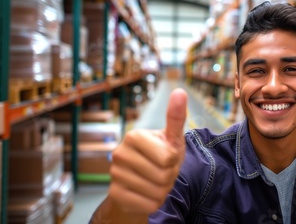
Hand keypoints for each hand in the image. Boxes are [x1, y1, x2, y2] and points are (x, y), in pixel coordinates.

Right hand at [108, 88, 187, 215]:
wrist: (141, 184)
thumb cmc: (161, 157)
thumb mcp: (171, 138)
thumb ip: (176, 117)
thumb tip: (180, 91)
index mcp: (134, 136)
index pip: (169, 157)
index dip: (174, 161)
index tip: (167, 157)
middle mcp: (119, 153)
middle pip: (164, 174)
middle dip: (170, 177)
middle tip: (162, 172)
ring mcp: (115, 174)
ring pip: (157, 191)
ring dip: (163, 190)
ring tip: (155, 182)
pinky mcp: (115, 194)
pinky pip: (149, 204)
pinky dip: (154, 202)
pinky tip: (147, 194)